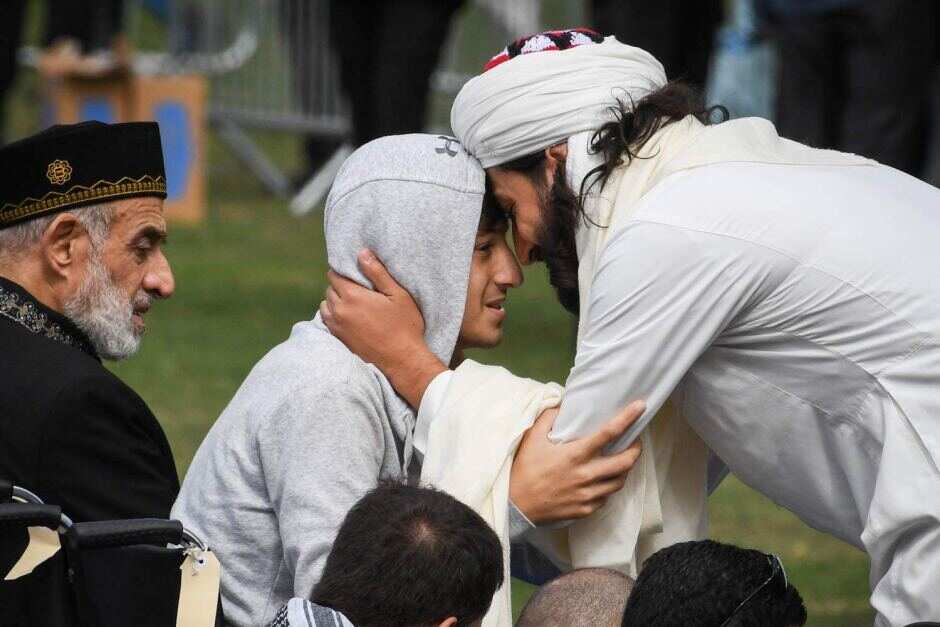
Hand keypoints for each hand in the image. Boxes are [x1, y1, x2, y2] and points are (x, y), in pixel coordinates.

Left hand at [320, 250, 444, 407]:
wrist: (403, 360)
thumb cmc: (404, 326)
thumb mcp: (397, 294)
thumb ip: (377, 273)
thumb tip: (362, 253)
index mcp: (352, 296)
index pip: (334, 275)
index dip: (343, 271)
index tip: (355, 273)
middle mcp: (339, 311)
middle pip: (329, 290)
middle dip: (340, 286)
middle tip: (358, 288)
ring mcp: (337, 327)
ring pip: (326, 306)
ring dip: (335, 301)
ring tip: (353, 304)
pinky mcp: (339, 340)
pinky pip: (328, 321)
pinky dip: (334, 316)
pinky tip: (349, 318)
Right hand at [510, 400, 644, 523]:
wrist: (516, 505)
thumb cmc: (524, 469)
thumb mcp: (532, 438)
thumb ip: (548, 418)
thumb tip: (562, 404)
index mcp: (576, 454)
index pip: (609, 432)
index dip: (628, 418)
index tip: (640, 406)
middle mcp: (586, 475)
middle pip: (625, 462)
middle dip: (636, 450)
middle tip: (635, 442)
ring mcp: (588, 495)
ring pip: (619, 482)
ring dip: (624, 470)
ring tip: (622, 461)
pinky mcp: (585, 510)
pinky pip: (605, 498)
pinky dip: (608, 487)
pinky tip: (603, 481)